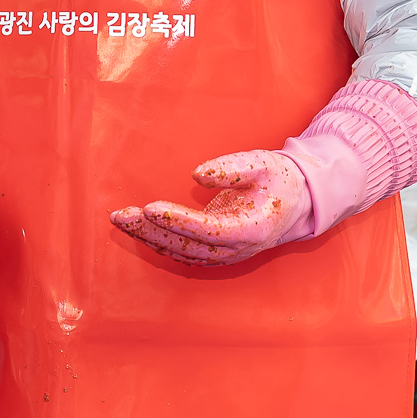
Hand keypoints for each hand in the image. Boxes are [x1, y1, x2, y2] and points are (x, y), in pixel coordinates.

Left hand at [110, 150, 307, 267]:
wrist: (296, 202)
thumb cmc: (278, 178)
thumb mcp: (264, 162)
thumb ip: (231, 168)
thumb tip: (197, 174)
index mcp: (253, 227)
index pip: (211, 230)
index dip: (179, 221)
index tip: (150, 207)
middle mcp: (238, 249)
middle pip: (189, 246)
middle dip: (151, 231)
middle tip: (121, 215)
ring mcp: (227, 255)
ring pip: (181, 253)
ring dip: (148, 237)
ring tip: (120, 219)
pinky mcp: (216, 252)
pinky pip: (183, 253)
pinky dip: (158, 243)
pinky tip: (137, 229)